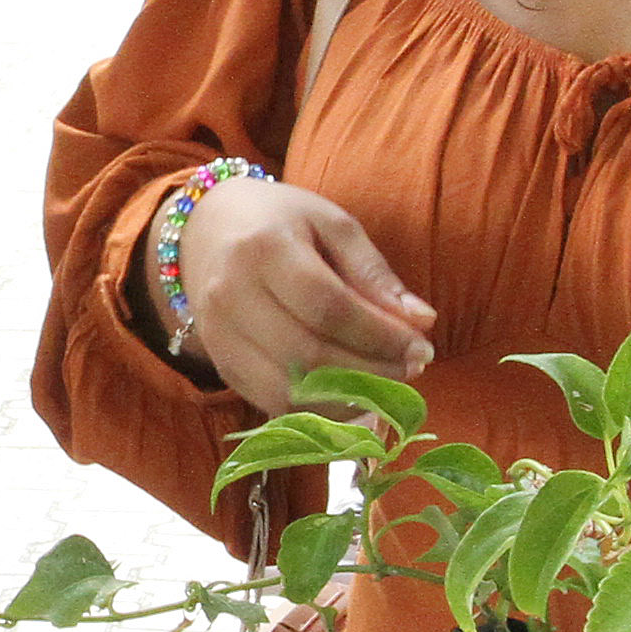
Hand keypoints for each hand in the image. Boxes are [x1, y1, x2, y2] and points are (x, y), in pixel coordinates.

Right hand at [149, 175, 437, 415]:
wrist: (208, 230)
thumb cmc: (281, 221)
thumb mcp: (332, 225)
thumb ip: (374, 273)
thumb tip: (422, 322)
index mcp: (263, 249)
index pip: (328, 308)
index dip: (380, 336)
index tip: (421, 347)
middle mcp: (231, 295)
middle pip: (307, 356)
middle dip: (371, 373)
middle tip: (411, 369)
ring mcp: (219, 335)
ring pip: (288, 391)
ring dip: (347, 400)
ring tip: (384, 385)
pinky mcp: (220, 364)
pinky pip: (272, 402)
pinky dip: (319, 409)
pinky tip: (351, 395)